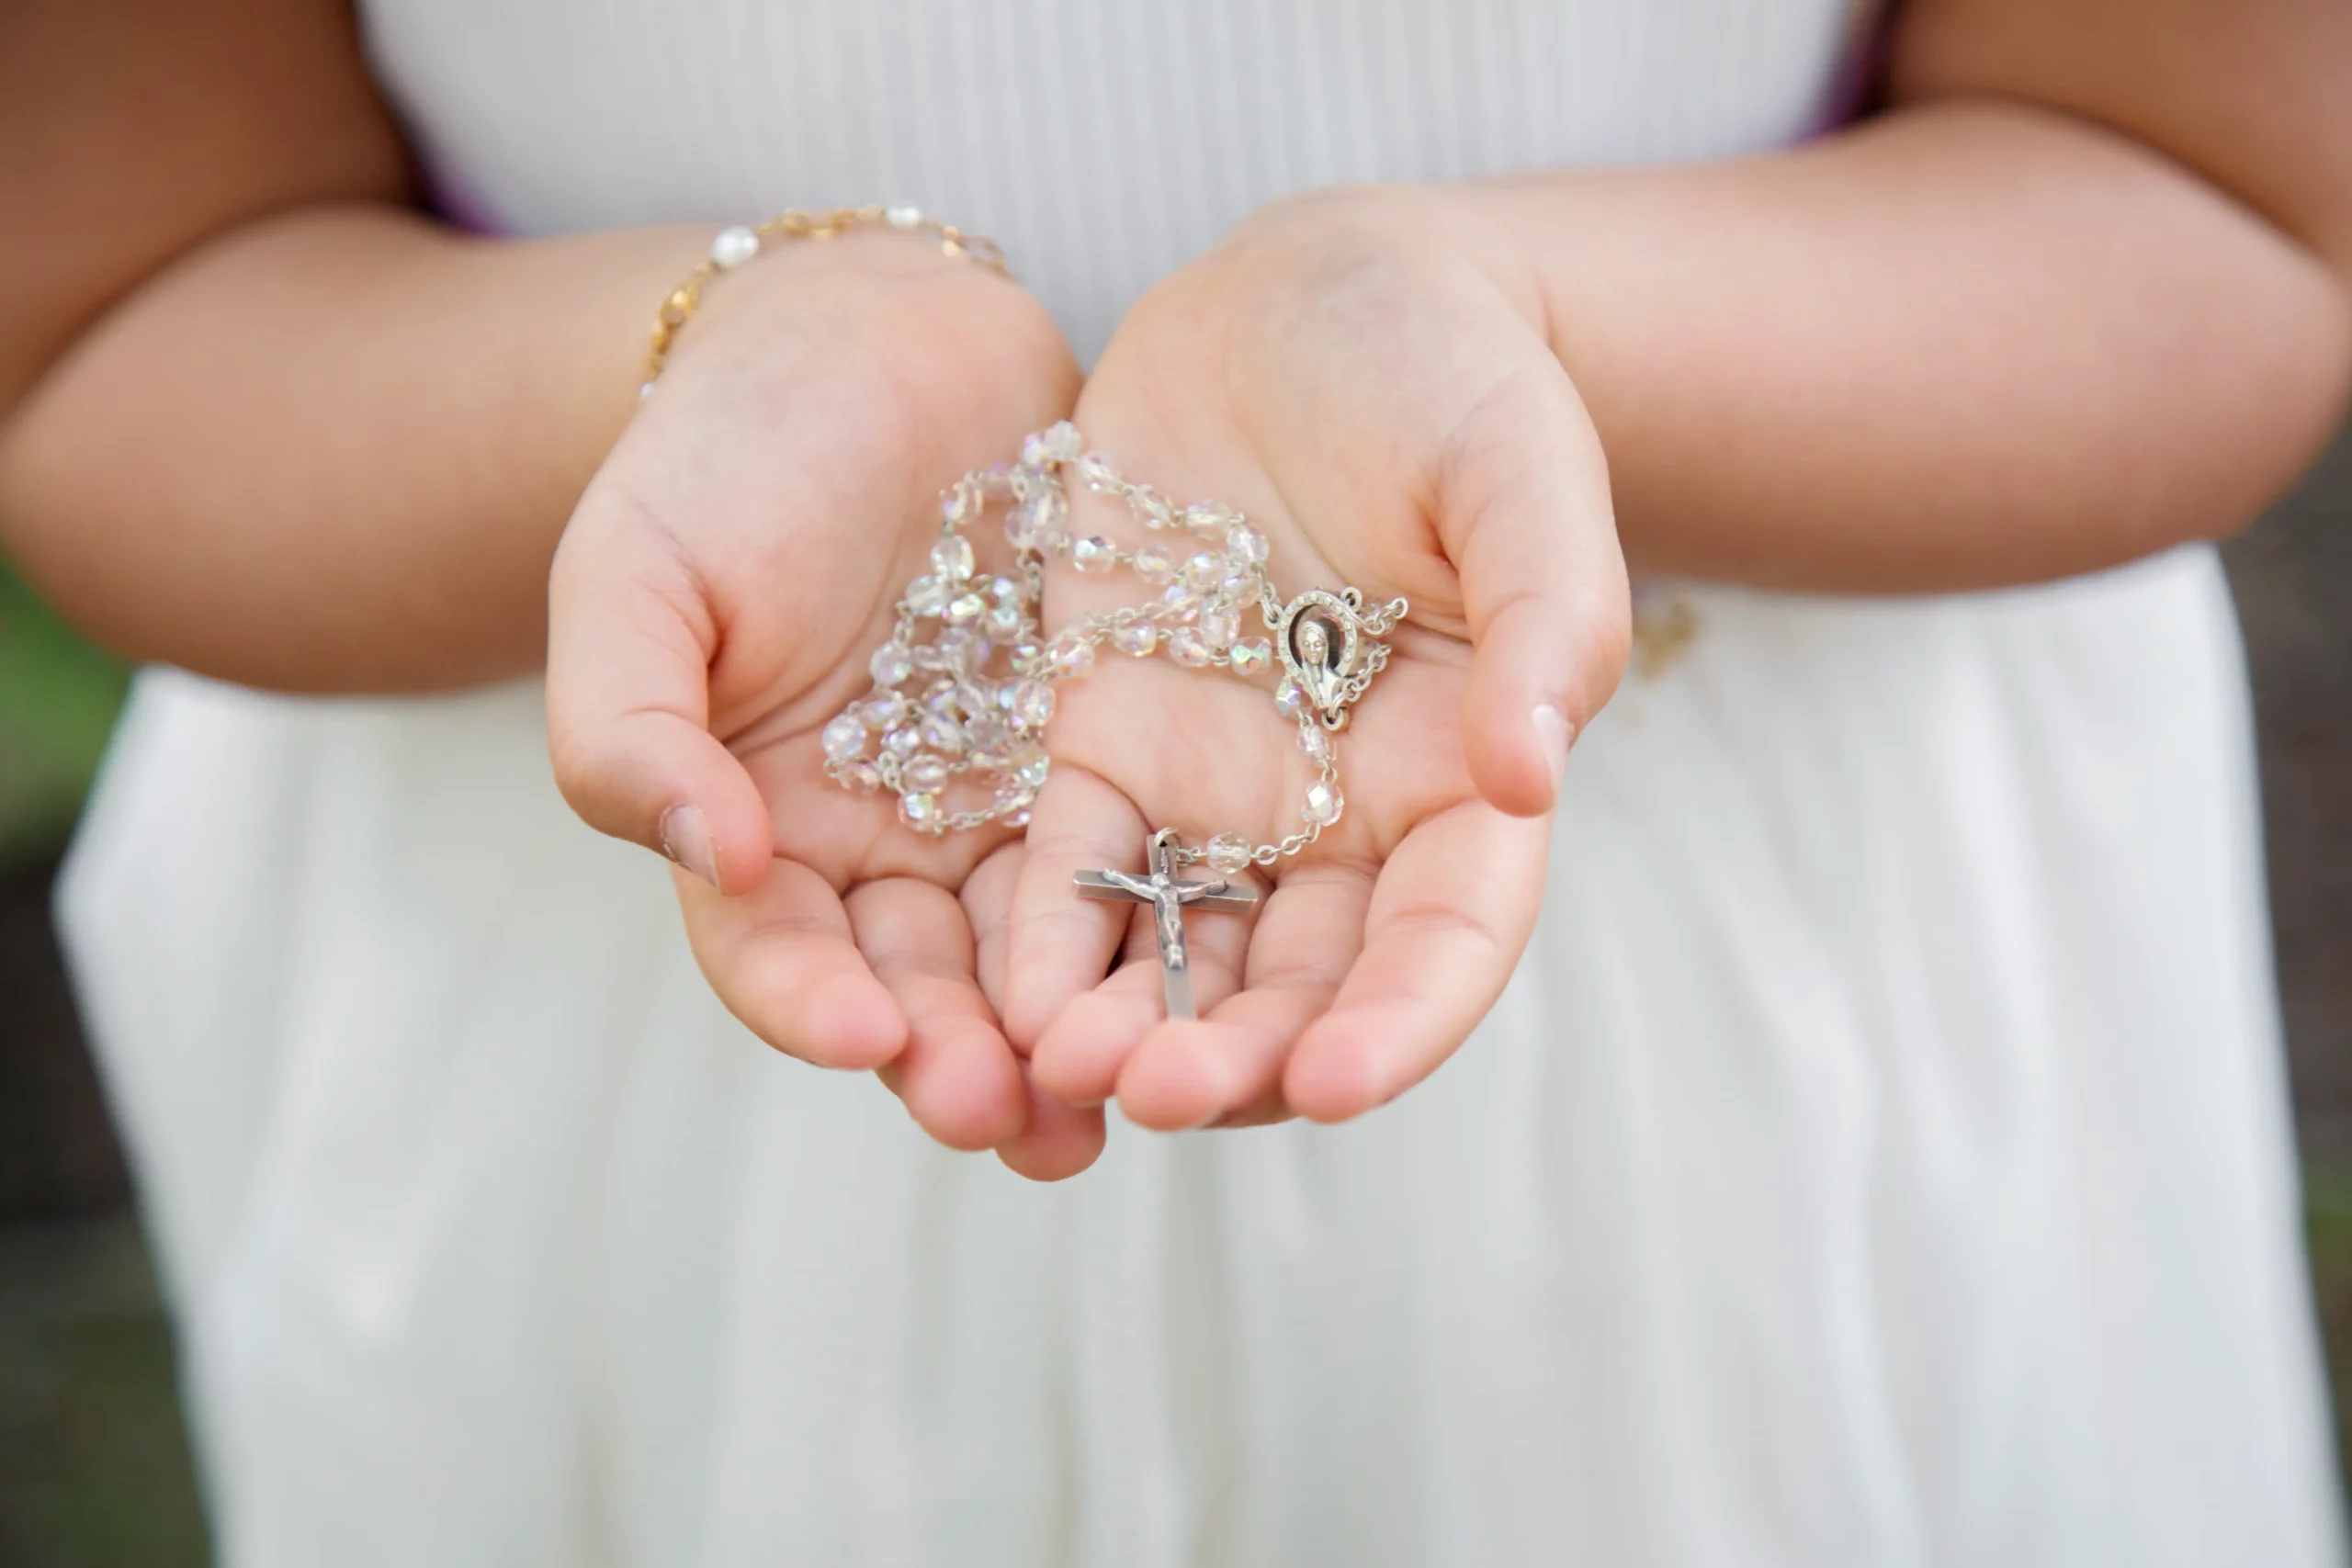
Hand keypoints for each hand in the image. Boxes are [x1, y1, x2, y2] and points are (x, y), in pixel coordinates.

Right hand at [546, 233, 1100, 1176]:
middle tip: (1003, 1112)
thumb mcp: (637, 573)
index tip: (863, 1034)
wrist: (873, 341)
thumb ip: (629, 721)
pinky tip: (1197, 987)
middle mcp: (882, 847)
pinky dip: (1152, 929)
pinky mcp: (1101, 759)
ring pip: (1031, 955)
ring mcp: (998, 809)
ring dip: (1061, 1036)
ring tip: (1108, 1100)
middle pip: (915, 985)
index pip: (773, 952)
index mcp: (757, 827)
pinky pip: (1131, 859)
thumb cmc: (725, 453)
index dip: (809, 1003)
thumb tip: (713, 851)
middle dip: (954, 1056)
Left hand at [999, 186, 1630, 1152]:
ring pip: (1179, 955)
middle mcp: (1341, 814)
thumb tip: (1532, 773)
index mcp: (1461, 773)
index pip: (1447, 935)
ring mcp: (1215, 789)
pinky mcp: (1102, 740)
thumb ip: (1545, 613)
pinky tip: (998, 998)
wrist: (1308, 295)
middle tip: (1156, 1093)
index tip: (1337, 1082)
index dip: (1402, 1021)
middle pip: (1299, 981)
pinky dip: (1041, 940)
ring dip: (1126, 1028)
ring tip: (1060, 1073)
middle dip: (1238, 1057)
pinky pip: (1069, 866)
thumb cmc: (1448, 372)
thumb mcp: (1517, 465)